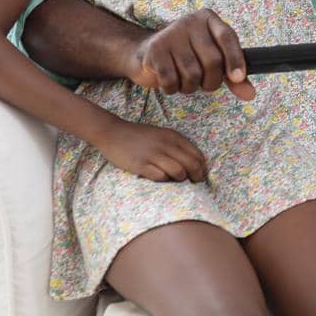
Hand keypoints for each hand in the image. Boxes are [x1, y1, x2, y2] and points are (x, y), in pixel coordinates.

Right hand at [94, 118, 208, 181]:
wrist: (114, 132)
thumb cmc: (140, 136)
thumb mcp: (162, 135)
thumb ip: (176, 146)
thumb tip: (192, 164)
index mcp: (174, 137)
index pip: (197, 155)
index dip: (202, 168)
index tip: (200, 176)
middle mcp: (167, 145)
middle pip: (191, 165)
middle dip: (196, 177)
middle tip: (194, 183)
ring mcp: (154, 155)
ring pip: (178, 172)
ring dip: (180, 179)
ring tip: (175, 181)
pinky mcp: (141, 165)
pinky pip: (160, 177)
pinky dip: (164, 180)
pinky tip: (160, 179)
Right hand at [127, 8, 254, 100]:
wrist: (146, 53)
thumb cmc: (187, 56)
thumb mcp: (212, 59)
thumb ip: (233, 76)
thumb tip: (250, 94)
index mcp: (208, 19)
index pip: (227, 37)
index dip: (235, 59)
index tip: (238, 78)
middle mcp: (189, 22)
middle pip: (213, 60)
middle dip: (211, 81)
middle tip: (205, 84)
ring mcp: (170, 35)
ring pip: (193, 74)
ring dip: (191, 87)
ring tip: (185, 81)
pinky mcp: (154, 51)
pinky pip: (171, 80)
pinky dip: (173, 89)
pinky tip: (171, 82)